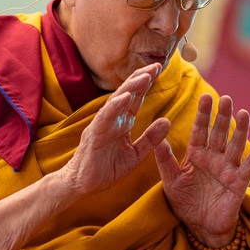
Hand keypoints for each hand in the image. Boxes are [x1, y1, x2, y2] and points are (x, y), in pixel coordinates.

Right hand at [61, 63, 170, 195]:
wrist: (82, 185)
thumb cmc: (106, 168)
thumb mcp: (136, 154)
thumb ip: (151, 139)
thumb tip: (167, 121)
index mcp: (122, 122)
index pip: (136, 98)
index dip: (147, 83)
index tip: (159, 69)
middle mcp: (112, 119)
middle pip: (128, 93)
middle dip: (141, 78)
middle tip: (157, 64)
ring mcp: (102, 124)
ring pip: (117, 101)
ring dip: (131, 87)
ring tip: (145, 76)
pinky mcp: (94, 134)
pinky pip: (106, 117)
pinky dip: (116, 106)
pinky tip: (126, 96)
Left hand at [154, 94, 249, 246]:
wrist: (200, 227)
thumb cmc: (185, 202)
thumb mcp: (171, 181)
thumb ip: (165, 161)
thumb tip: (157, 140)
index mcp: (196, 155)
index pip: (200, 130)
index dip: (203, 115)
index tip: (205, 97)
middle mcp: (214, 158)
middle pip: (219, 133)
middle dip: (222, 116)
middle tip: (226, 99)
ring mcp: (228, 169)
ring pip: (235, 145)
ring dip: (241, 130)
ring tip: (244, 113)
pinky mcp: (239, 183)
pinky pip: (249, 165)